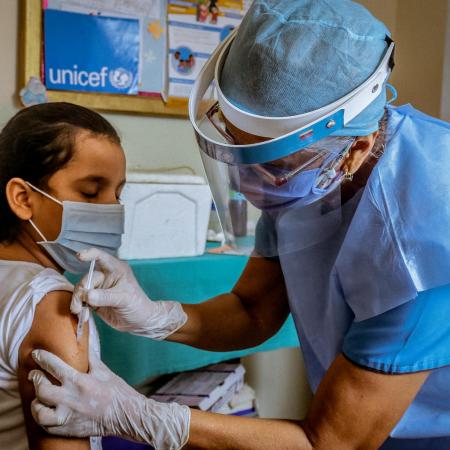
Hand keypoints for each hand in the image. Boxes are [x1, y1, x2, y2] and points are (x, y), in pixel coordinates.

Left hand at [29, 349, 189, 448]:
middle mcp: (71, 399)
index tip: (36, 354)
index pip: (54, 366)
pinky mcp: (68, 430)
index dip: (42, 358)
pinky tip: (45, 411)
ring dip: (36, 403)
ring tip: (38, 397)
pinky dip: (42, 419)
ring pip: (39, 412)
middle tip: (34, 375)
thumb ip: (90, 357)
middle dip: (35, 379)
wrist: (126, 414)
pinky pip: (46, 427)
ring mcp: (68, 416)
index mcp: (79, 381)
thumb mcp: (103, 370)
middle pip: (42, 389)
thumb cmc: (116, 391)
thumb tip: (85, 341)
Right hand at [71, 248, 186, 339]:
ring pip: (81, 290)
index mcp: (116, 269)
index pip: (101, 257)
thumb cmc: (137, 305)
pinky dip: (79, 308)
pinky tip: (84, 317)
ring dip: (77, 301)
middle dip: (81, 291)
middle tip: (79, 306)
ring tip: (78, 312)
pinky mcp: (94, 300)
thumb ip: (105, 297)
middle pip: (86, 279)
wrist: (139, 322)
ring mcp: (99, 288)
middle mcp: (106, 276)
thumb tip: (87, 295)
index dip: (90, 254)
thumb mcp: (124, 299)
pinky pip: (81, 301)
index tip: (80, 256)